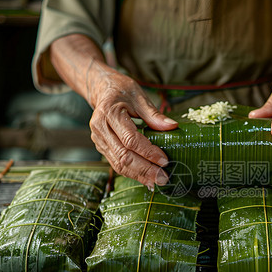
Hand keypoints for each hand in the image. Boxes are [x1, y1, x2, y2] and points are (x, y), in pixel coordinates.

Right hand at [49, 34, 177, 189]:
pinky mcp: (101, 147)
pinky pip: (116, 164)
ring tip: (156, 182)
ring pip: (118, 164)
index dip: (148, 152)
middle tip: (164, 178)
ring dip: (139, 176)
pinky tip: (146, 179)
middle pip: (124, 156)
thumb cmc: (122, 90)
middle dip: (145, 170)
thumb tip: (173, 127)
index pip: (130, 139)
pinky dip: (132, 173)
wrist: (101, 89)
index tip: (165, 161)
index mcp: (109, 113)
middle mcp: (100, 128)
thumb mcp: (140, 96)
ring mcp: (99, 139)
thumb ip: (154, 114)